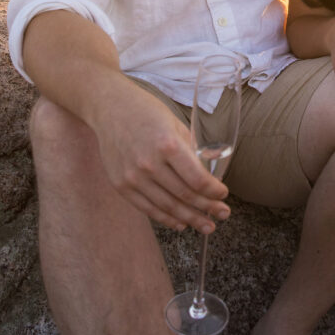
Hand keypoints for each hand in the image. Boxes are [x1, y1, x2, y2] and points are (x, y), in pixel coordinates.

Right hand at [90, 79, 231, 234]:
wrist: (110, 108)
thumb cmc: (147, 112)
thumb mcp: (175, 124)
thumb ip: (191, 151)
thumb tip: (211, 173)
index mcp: (167, 145)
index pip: (197, 179)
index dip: (214, 191)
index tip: (224, 193)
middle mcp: (149, 164)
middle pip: (185, 196)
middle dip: (208, 208)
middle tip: (223, 214)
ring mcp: (133, 177)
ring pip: (168, 207)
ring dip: (190, 219)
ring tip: (207, 226)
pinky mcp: (121, 185)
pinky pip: (147, 208)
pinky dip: (166, 219)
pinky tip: (181, 223)